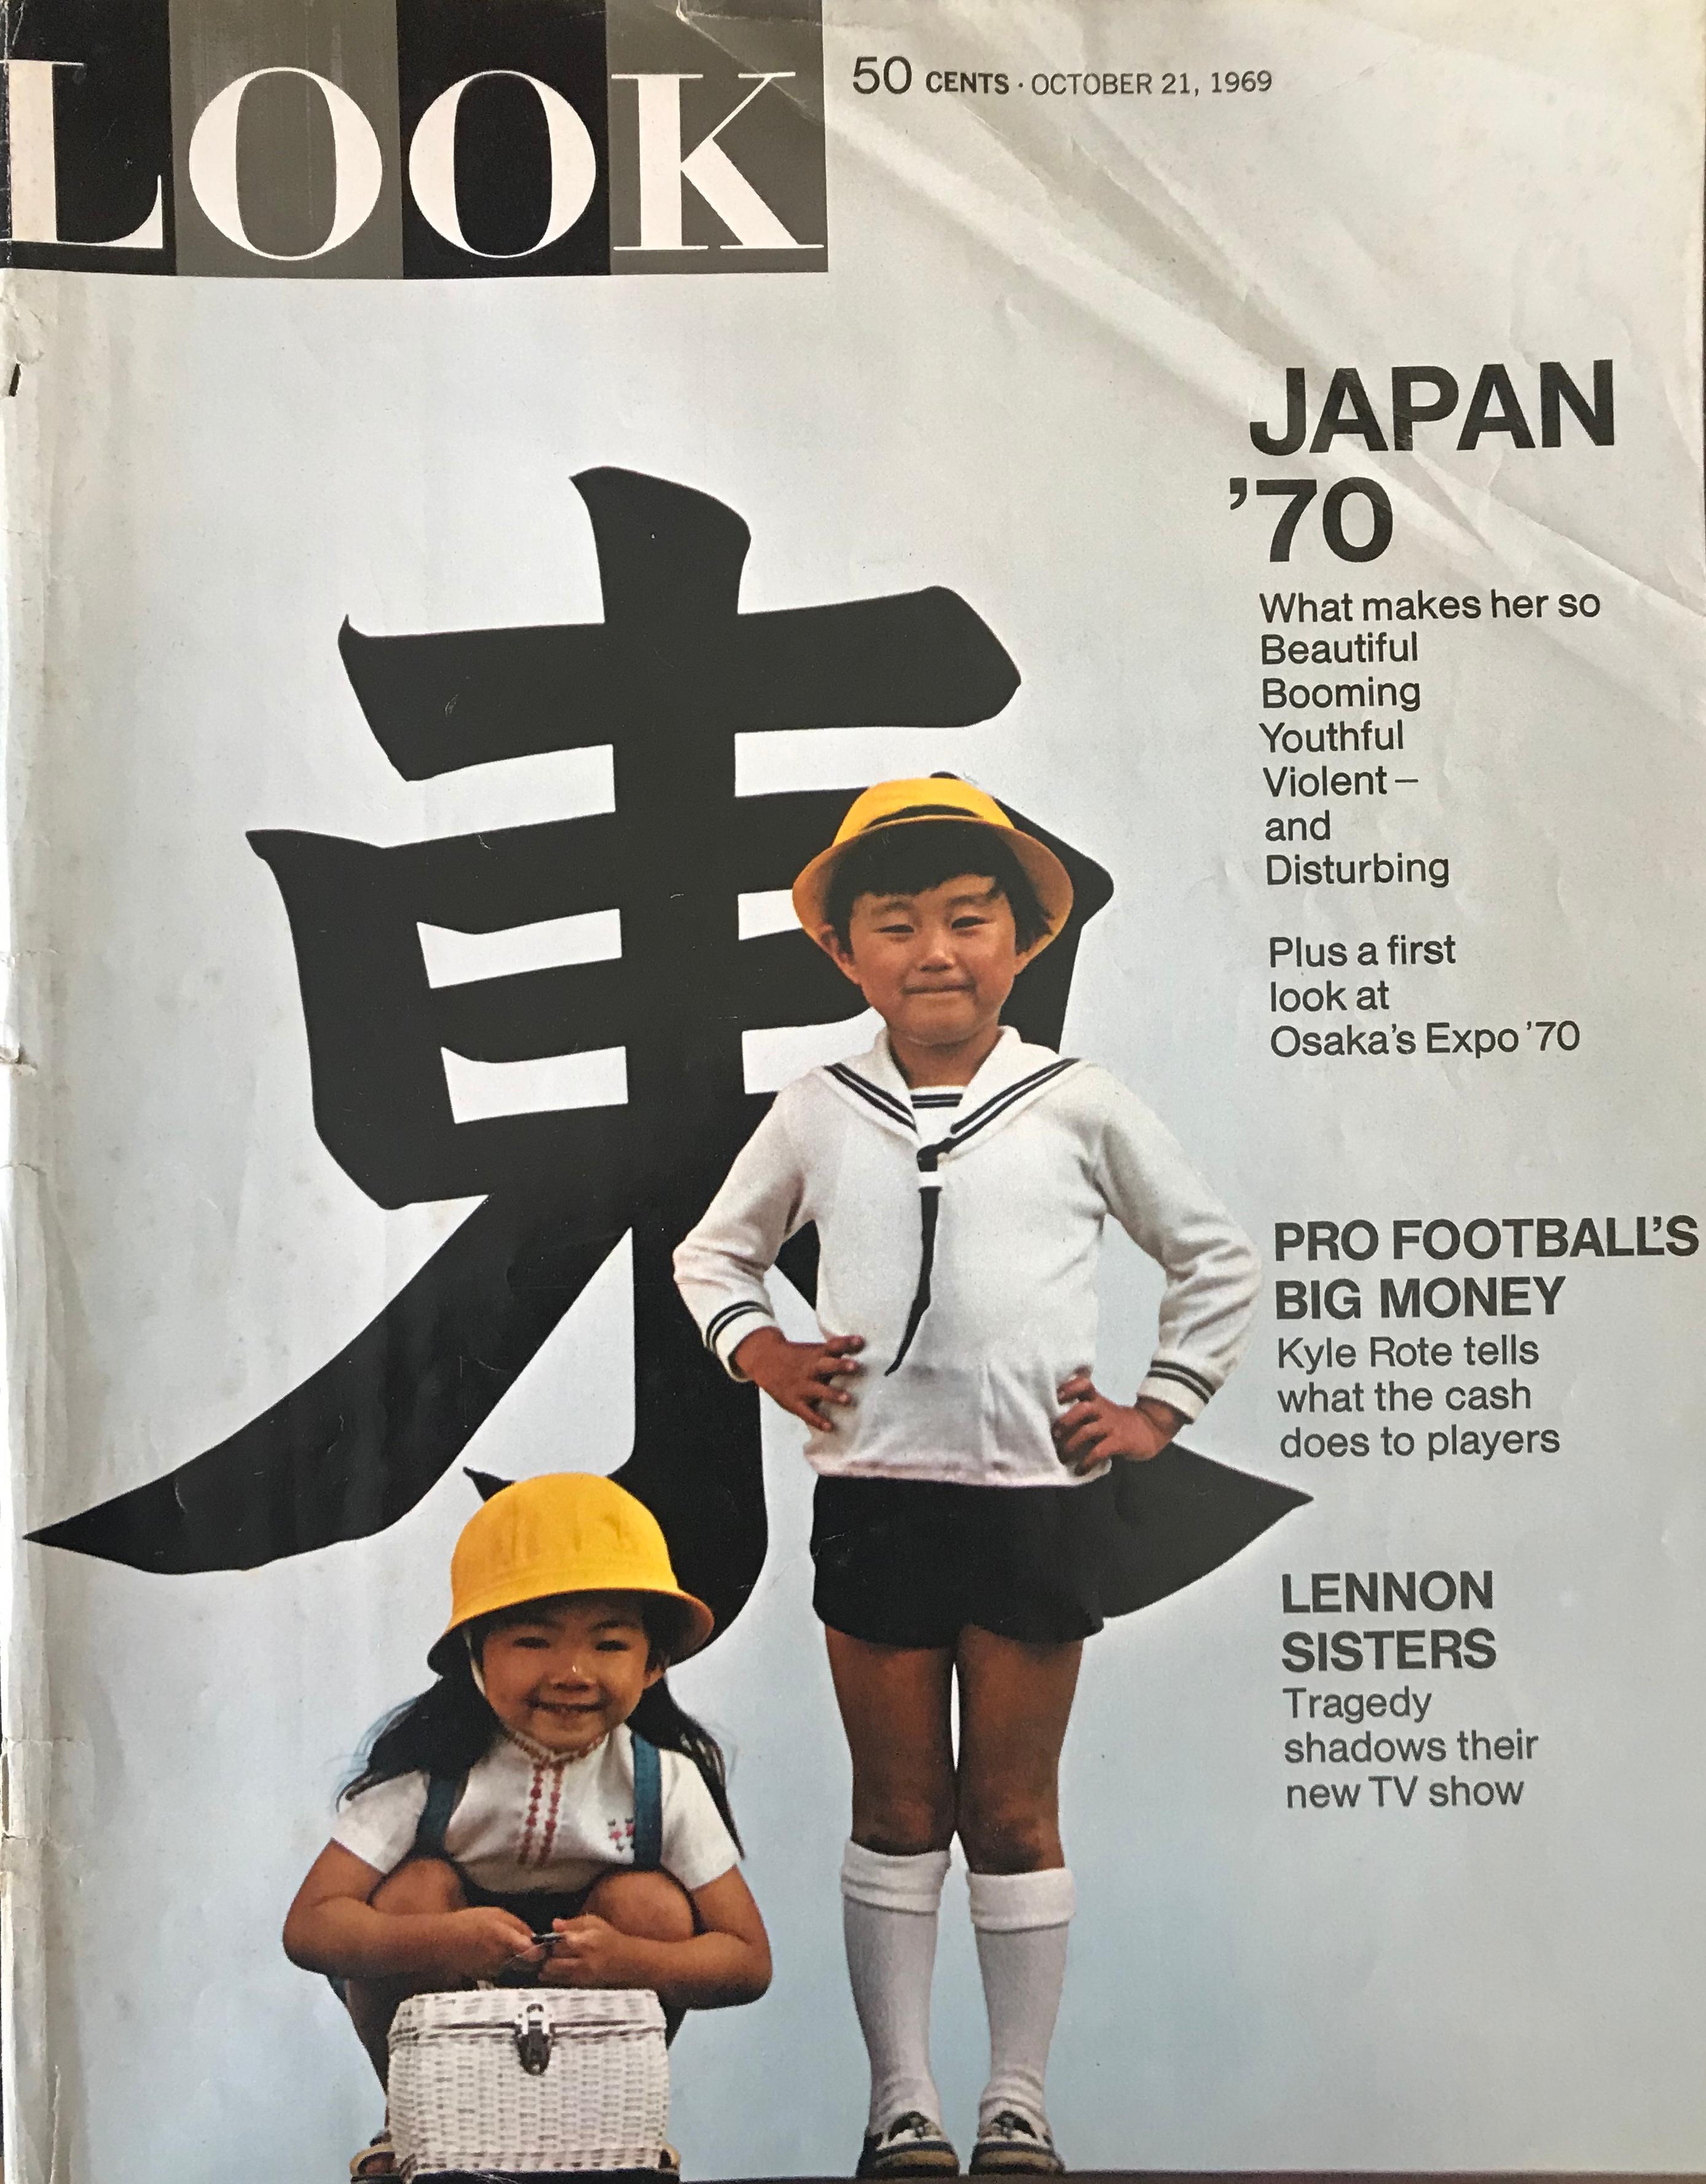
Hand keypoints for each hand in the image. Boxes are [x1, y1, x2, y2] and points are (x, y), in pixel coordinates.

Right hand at [439, 1906, 545, 1977]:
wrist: (443, 1941)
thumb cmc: (469, 1922)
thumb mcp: (496, 1914)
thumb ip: (518, 1925)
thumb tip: (534, 1936)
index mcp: (505, 1939)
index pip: (532, 1953)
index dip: (541, 1953)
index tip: (544, 1948)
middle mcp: (501, 1958)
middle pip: (526, 1964)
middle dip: (530, 1957)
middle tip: (527, 1946)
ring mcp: (493, 1970)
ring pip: (514, 1968)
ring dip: (514, 1960)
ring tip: (501, 1945)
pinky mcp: (486, 1977)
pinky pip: (500, 1971)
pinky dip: (500, 1964)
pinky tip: (490, 1952)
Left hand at [538, 1914, 644, 1988]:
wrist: (625, 1960)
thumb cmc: (609, 1937)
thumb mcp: (594, 1923)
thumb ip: (573, 1923)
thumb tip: (554, 1924)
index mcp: (585, 1941)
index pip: (558, 1943)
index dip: (548, 1941)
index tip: (544, 1939)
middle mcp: (582, 1959)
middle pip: (553, 1959)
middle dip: (546, 1955)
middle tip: (541, 1951)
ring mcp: (582, 1974)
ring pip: (555, 1973)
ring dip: (547, 1967)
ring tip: (545, 1961)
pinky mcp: (582, 1983)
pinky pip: (562, 1981)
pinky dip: (554, 1976)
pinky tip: (551, 1971)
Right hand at [732, 1326, 864, 1430]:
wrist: (765, 1361)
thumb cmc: (799, 1358)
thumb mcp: (814, 1351)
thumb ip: (835, 1352)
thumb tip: (863, 1346)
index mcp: (816, 1354)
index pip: (833, 1346)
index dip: (846, 1343)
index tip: (861, 1341)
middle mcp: (810, 1369)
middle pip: (827, 1366)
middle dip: (841, 1366)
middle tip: (855, 1366)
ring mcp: (802, 1386)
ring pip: (819, 1390)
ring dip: (833, 1394)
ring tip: (848, 1399)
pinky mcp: (795, 1402)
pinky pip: (807, 1413)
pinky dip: (818, 1420)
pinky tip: (830, 1427)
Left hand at [1052, 1373, 1184, 1473]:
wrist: (1150, 1429)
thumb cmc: (1117, 1422)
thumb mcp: (1102, 1410)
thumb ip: (1083, 1411)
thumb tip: (1054, 1422)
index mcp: (1097, 1400)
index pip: (1084, 1385)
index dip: (1070, 1387)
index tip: (1057, 1396)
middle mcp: (1103, 1410)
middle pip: (1082, 1408)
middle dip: (1065, 1422)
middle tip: (1054, 1436)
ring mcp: (1111, 1425)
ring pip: (1087, 1431)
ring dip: (1071, 1445)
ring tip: (1063, 1458)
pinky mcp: (1119, 1442)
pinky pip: (1099, 1451)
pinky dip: (1086, 1462)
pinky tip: (1080, 1470)